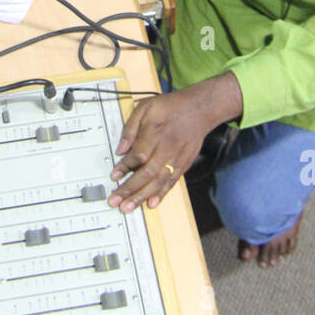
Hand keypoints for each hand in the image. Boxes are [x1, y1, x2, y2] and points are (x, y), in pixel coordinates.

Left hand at [108, 74, 242, 211]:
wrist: (200, 109)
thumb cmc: (171, 107)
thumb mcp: (146, 107)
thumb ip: (131, 127)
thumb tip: (121, 149)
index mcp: (155, 131)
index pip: (138, 154)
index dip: (125, 167)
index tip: (114, 176)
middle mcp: (166, 147)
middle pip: (147, 173)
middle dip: (129, 189)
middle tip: (115, 200)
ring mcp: (176, 158)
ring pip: (158, 181)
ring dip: (142, 196)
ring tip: (128, 207)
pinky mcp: (184, 164)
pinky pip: (171, 182)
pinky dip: (161, 194)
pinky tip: (151, 204)